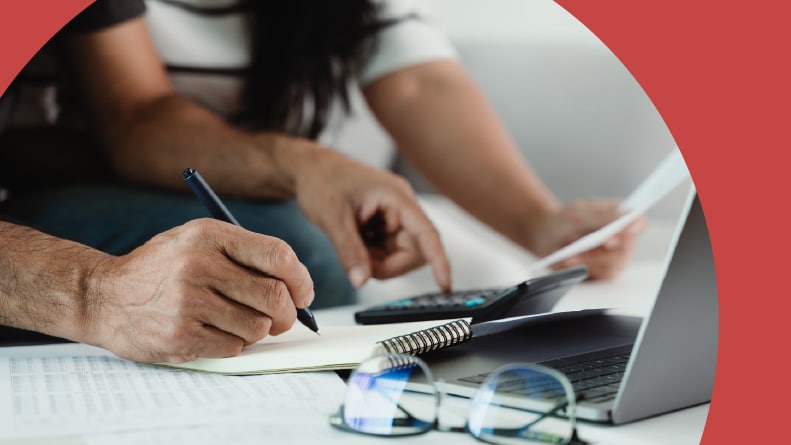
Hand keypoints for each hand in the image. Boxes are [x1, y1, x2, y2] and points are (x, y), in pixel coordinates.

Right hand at [85, 219, 313, 362]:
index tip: (303, 293)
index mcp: (210, 236)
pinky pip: (234, 347)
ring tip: (238, 322)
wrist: (104, 296)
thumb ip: (244, 254)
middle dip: (288, 313)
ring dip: (258, 330)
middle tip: (284, 318)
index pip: (278, 256)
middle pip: (274, 296)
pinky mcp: (181, 335)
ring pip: (258, 326)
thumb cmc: (162, 268)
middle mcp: (200, 266)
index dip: (301, 279)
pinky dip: (234, 344)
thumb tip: (297, 286)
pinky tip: (214, 331)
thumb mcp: (197, 241)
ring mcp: (189, 303)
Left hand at [292, 148, 450, 290]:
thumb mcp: (332, 217)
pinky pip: (388, 253)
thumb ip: (349, 250)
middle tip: (360, 264)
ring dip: (378, 261)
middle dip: (389, 265)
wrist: (309, 169)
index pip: (427, 233)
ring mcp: (394, 218)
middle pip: (414, 251)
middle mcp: (401, 208)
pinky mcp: (384, 226)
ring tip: (352, 245)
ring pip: (400, 255)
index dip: (439, 260)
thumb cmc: (322, 181)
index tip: (445, 284)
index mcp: (397, 198)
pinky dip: (371, 257)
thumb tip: (362, 281)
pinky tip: (354, 242)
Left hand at [529, 199, 645, 279]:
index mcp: (618, 216)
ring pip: (615, 265)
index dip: (634, 228)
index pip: (638, 223)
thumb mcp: (577, 214)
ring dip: (591, 260)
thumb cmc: (562, 222)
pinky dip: (586, 270)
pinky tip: (571, 262)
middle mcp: (621, 237)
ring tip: (571, 254)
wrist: (544, 239)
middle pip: (627, 248)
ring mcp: (614, 256)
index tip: (622, 232)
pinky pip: (604, 277)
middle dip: (603, 249)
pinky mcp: (604, 272)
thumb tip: (628, 214)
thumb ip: (602, 216)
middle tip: (588, 246)